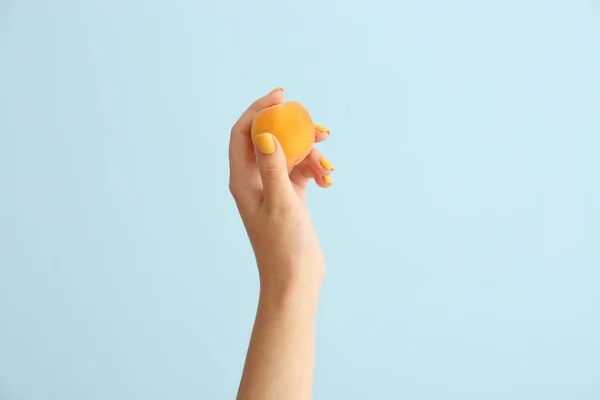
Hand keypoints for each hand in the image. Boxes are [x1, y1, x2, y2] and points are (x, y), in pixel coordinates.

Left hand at [228, 88, 332, 292]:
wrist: (296, 280)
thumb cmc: (283, 247)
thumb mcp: (280, 204)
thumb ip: (273, 168)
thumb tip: (265, 135)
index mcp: (242, 179)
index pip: (243, 133)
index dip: (258, 110)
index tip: (281, 97)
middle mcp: (254, 180)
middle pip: (271, 140)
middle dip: (295, 131)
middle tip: (319, 129)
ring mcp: (273, 187)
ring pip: (291, 155)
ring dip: (311, 155)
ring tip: (328, 168)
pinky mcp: (290, 196)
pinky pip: (302, 171)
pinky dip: (315, 171)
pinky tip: (328, 181)